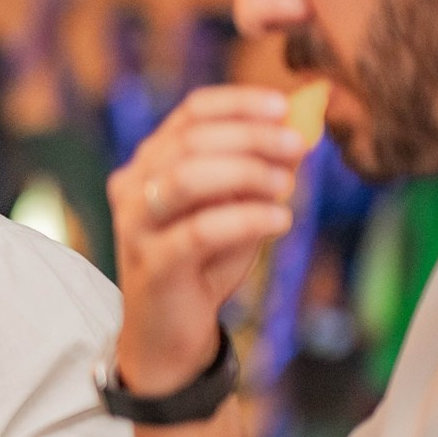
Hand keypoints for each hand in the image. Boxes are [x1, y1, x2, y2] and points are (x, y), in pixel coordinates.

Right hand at [108, 88, 306, 395]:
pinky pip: (201, 231)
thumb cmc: (203, 263)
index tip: (285, 108)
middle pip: (190, 140)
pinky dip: (248, 219)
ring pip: (187, 178)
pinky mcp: (151, 265)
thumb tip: (303, 132)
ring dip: (247, 174)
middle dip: (252, 138)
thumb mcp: (235, 207)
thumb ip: (261, 170)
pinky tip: (280, 220)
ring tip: (286, 186)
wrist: (170, 332)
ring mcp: (136, 226)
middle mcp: (134, 187)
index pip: (191, 114)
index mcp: (150, 163)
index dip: (239, 104)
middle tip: (298, 147)